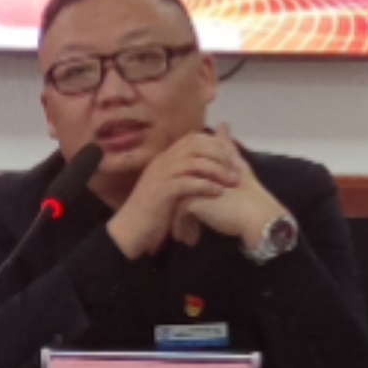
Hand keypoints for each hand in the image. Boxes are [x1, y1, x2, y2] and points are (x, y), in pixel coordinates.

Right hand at [103, 133, 247, 258]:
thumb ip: (185, 175)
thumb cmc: (152, 210)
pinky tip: (218, 193)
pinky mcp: (162, 192)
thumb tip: (206, 168)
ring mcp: (161, 175)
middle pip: (196, 146)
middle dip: (219, 155)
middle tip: (237, 168)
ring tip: (232, 181)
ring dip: (217, 170)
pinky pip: (188, 183)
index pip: (192, 138)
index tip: (231, 155)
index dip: (214, 143)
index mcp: (165, 158)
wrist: (130, 230)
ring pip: (194, 162)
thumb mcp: (169, 187)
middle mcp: (162, 162)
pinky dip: (205, 186)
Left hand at [168, 133, 287, 248]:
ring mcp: (193, 185)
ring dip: (176, 221)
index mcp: (206, 160)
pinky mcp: (192, 200)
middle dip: (175, 208)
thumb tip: (222, 124)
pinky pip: (179, 214)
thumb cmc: (250, 195)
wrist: (257, 216)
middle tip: (178, 228)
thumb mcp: (237, 167)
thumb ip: (227, 147)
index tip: (185, 212)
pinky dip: (182, 228)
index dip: (185, 193)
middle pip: (178, 188)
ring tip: (183, 237)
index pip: (186, 175)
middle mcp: (198, 171)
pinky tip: (190, 241)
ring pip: (176, 202)